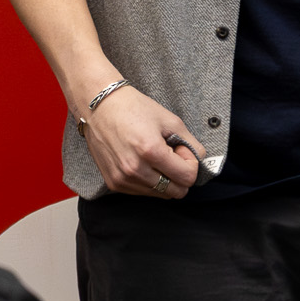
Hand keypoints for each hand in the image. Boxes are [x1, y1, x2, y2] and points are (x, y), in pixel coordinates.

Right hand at [78, 82, 206, 198]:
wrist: (100, 106)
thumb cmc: (133, 108)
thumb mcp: (170, 120)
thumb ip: (191, 143)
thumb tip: (199, 160)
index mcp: (151, 151)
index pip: (187, 178)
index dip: (190, 164)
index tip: (182, 150)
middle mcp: (135, 169)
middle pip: (176, 192)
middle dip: (179, 175)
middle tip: (171, 155)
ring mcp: (123, 179)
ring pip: (160, 194)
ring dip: (164, 178)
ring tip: (154, 156)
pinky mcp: (113, 183)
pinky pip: (142, 192)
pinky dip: (149, 181)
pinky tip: (142, 161)